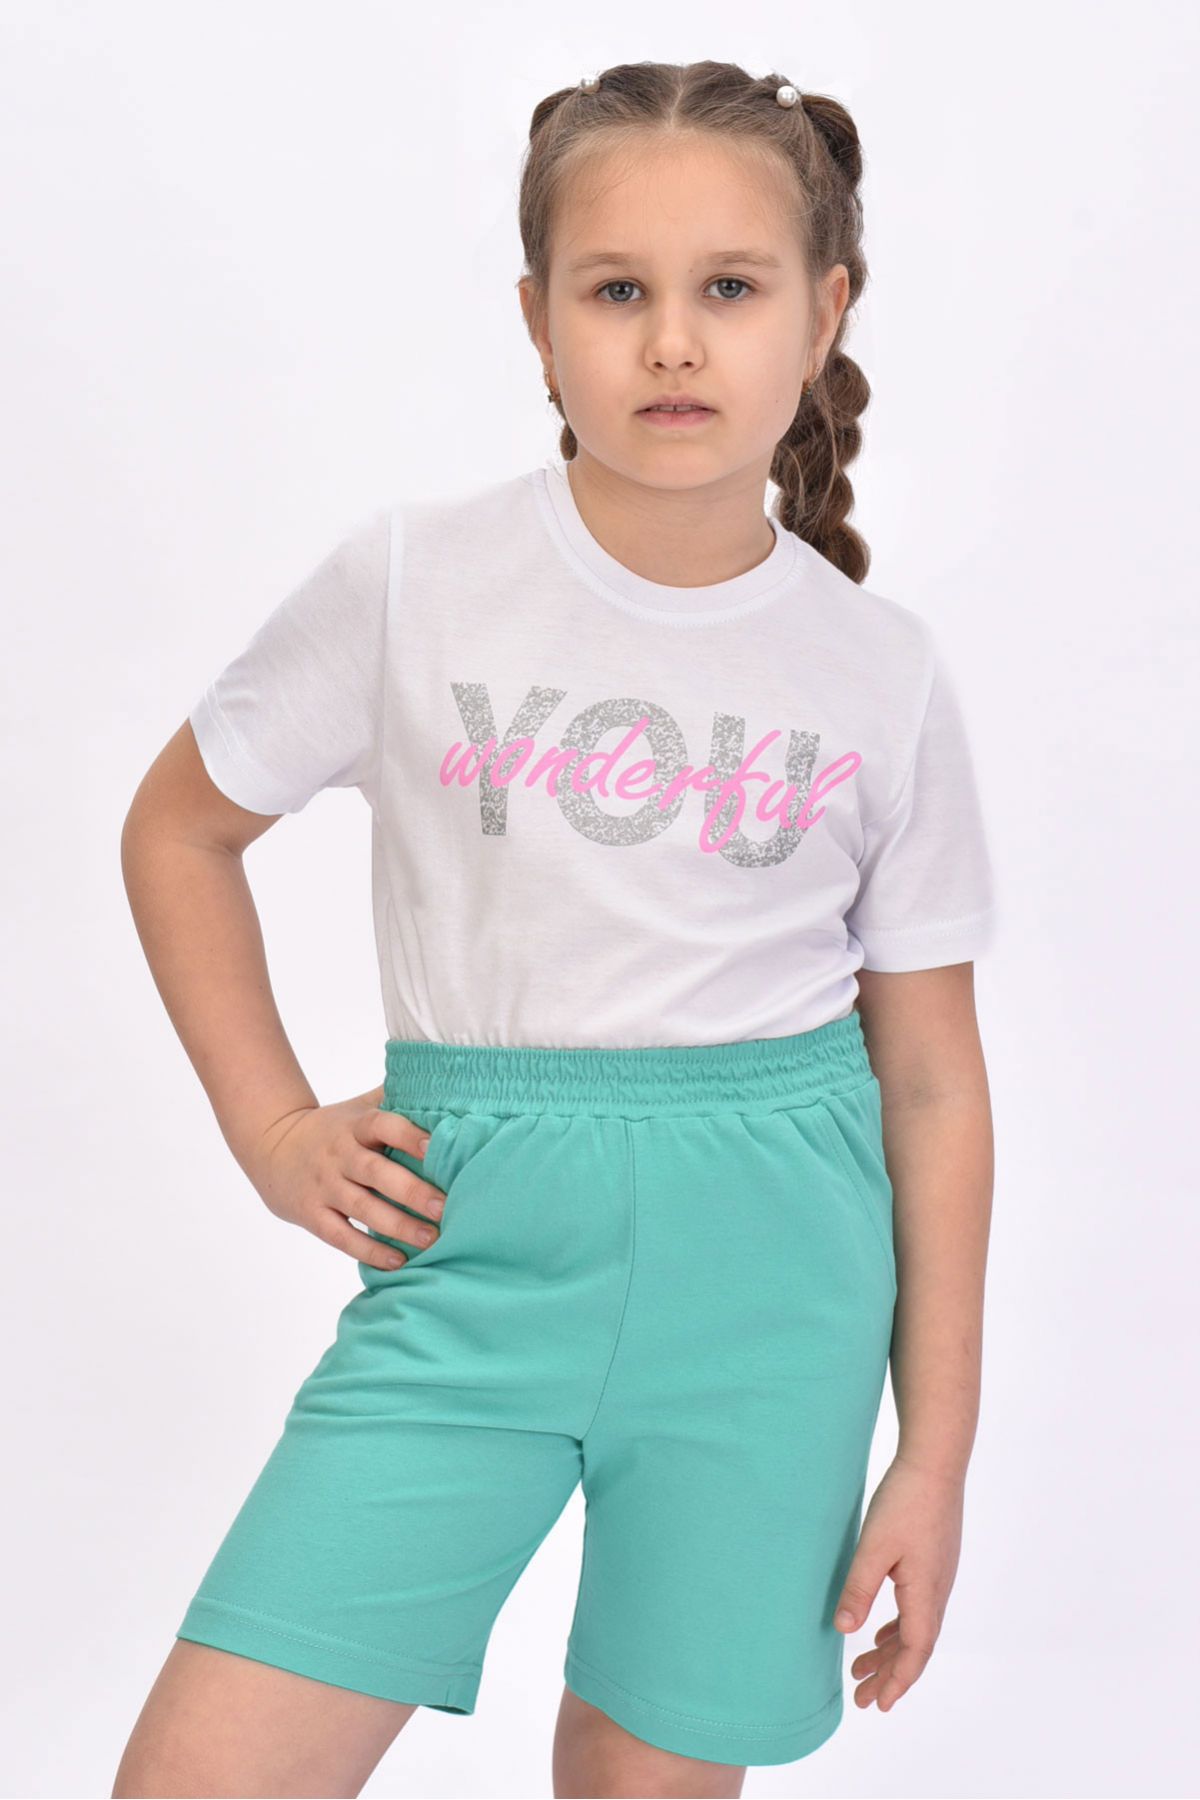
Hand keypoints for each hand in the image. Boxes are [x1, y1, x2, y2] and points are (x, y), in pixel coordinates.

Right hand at [245, 1081, 445, 1270]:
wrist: (271, 1146)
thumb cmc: (332, 1128)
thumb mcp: (358, 1107)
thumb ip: (394, 1098)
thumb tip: (441, 1081)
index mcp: (355, 1126)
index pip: (382, 1125)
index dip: (408, 1135)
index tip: (435, 1147)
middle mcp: (339, 1155)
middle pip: (376, 1173)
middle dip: (412, 1191)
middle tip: (444, 1208)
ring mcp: (324, 1186)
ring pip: (362, 1208)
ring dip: (398, 1226)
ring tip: (430, 1240)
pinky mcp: (312, 1214)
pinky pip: (341, 1237)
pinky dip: (369, 1251)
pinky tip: (398, 1261)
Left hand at [832, 1453, 964, 1712]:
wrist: (936, 1462)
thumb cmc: (904, 1501)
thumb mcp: (874, 1546)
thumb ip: (859, 1589)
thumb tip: (844, 1630)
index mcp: (925, 1593)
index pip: (915, 1651)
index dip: (897, 1680)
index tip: (878, 1705)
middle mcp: (938, 1590)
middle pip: (916, 1646)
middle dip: (890, 1675)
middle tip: (863, 1698)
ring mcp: (938, 1575)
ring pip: (916, 1627)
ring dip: (891, 1651)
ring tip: (863, 1669)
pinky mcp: (934, 1560)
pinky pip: (918, 1608)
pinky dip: (899, 1627)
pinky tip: (882, 1629)